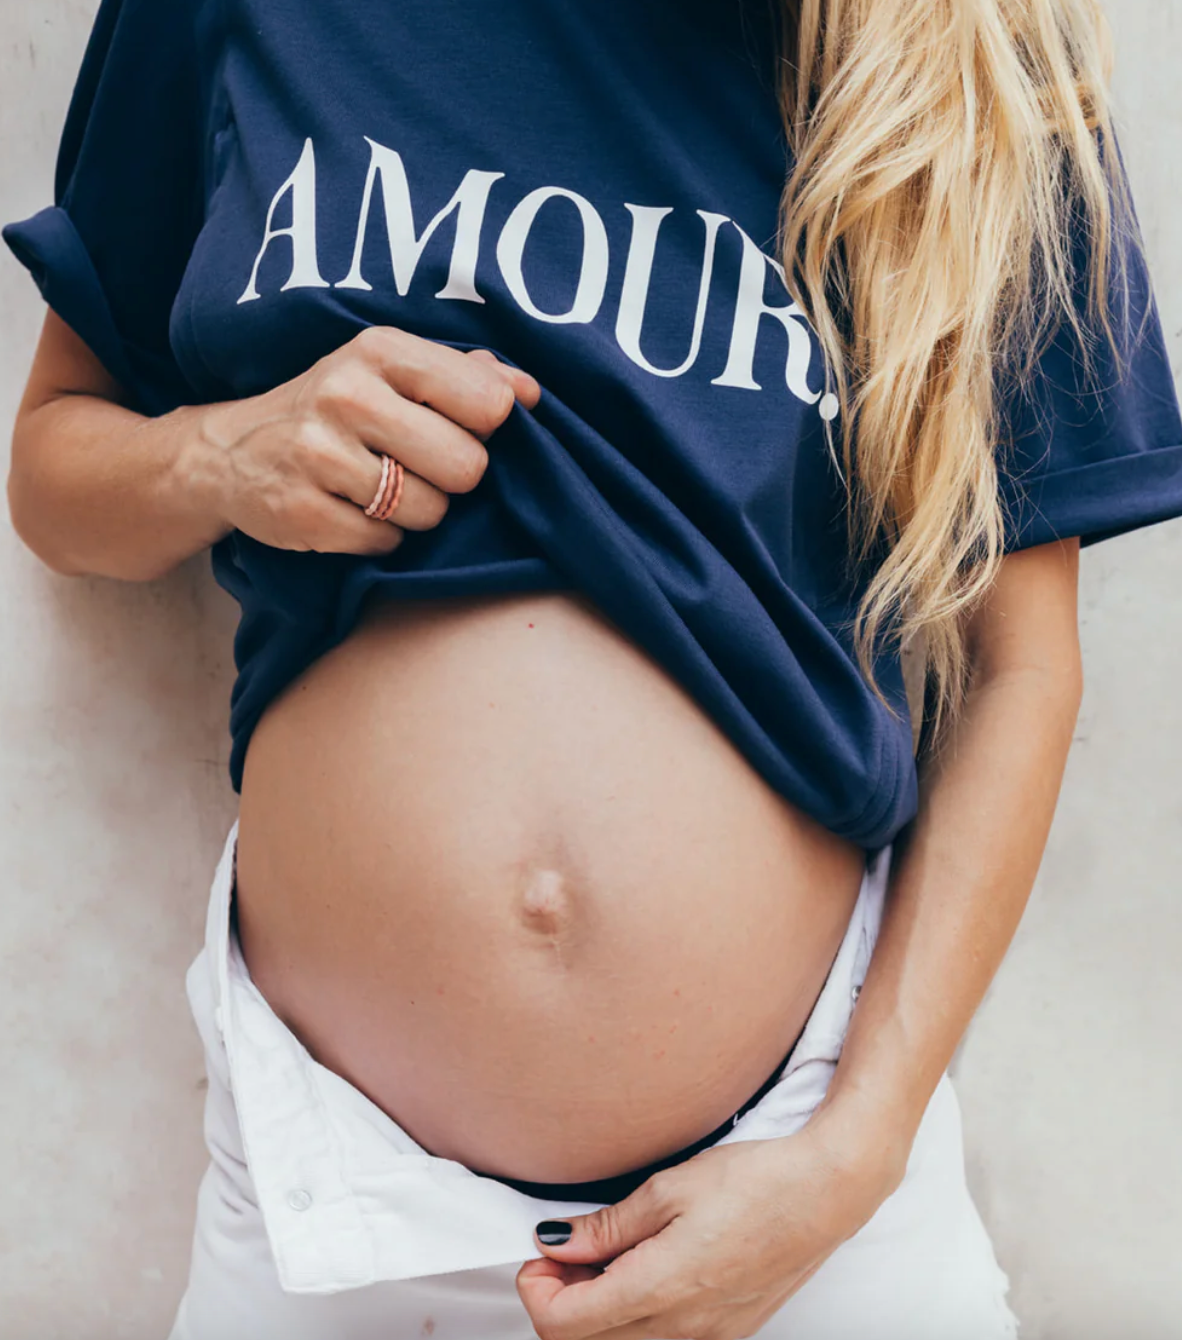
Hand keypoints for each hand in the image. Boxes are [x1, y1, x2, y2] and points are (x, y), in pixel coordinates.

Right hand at [195, 327, 540, 554]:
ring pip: (429, 511)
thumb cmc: (338, 409)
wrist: (231, 450)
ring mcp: (318, 455)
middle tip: (418, 468)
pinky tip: (351, 511)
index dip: (486, 428)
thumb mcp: (392, 372)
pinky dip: (379, 538)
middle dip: (453, 479)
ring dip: (417, 512)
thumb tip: (529, 392)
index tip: (458, 428)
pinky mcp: (301, 512)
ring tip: (380, 489)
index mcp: (381, 351)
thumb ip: (466, 376)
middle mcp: (346, 395)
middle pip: (466, 466)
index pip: (487, 402)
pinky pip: (385, 543)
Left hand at [516, 1119, 903, 1339]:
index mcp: (659, 1291)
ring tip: (602, 1254)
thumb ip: (608, 1227)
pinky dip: (632, 1312)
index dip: (536, 1290)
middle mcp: (681, 1330)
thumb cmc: (754, 1182)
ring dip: (596, 1308)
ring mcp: (707, 1337)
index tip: (538, 1253)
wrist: (825, 1194)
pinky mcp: (725, 1332)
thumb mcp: (669, 1189)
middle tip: (562, 1251)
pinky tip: (640, 1267)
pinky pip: (660, 1338)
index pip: (564, 1325)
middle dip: (559, 1300)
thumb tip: (557, 1243)